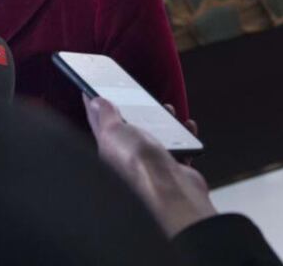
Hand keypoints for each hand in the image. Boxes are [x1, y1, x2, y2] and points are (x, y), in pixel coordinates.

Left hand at [85, 96, 216, 237]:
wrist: (170, 192)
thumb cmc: (139, 166)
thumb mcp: (114, 131)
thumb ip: (106, 116)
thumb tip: (95, 102)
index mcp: (110, 148)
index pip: (100, 123)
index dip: (98, 106)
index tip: (96, 91)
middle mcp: (129, 158)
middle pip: (131, 130)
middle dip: (136, 112)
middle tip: (141, 96)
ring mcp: (152, 163)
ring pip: (157, 137)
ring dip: (163, 121)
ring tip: (168, 109)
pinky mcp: (173, 168)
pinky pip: (180, 147)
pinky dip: (185, 135)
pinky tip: (187, 126)